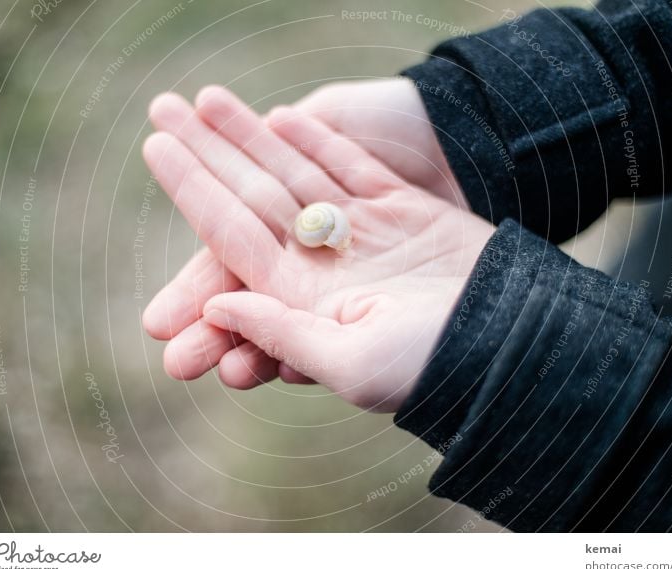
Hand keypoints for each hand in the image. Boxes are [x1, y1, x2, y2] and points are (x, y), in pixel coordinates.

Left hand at [142, 88, 494, 410]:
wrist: (517, 344)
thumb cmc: (434, 366)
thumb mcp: (351, 363)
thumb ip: (283, 333)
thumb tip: (222, 305)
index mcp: (304, 299)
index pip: (231, 237)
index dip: (192, 187)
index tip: (154, 147)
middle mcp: (325, 264)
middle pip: (253, 195)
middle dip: (209, 152)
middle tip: (162, 109)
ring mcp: (364, 235)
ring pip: (295, 174)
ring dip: (254, 136)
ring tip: (210, 99)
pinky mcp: (405, 213)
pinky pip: (352, 170)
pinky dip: (320, 143)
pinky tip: (284, 116)